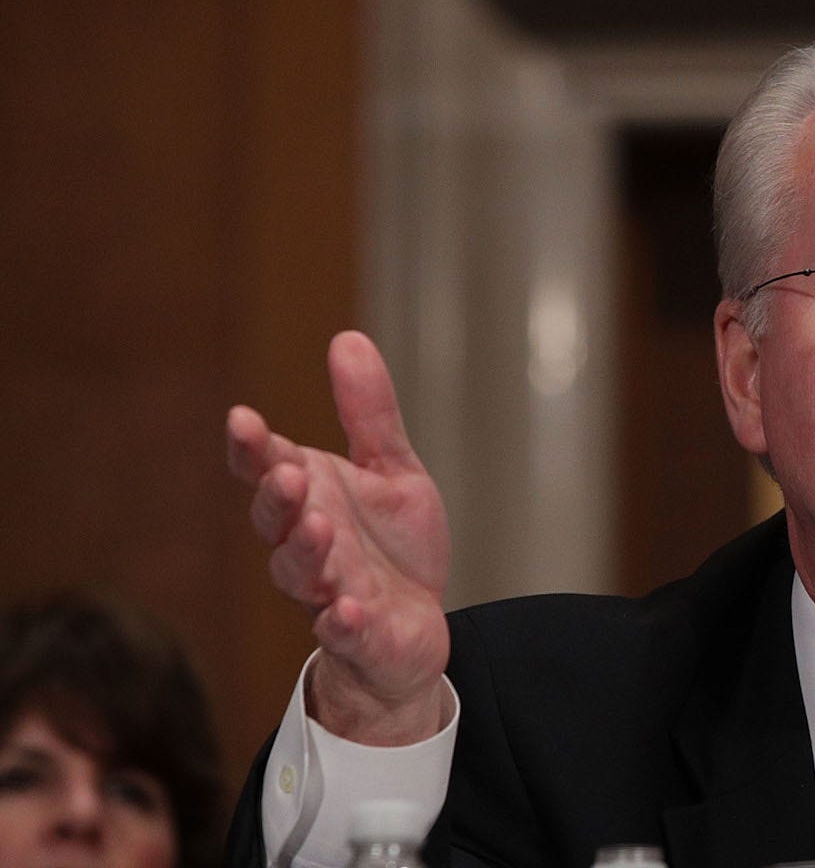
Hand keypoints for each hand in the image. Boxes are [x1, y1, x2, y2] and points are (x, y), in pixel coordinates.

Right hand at [226, 331, 450, 743]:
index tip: (243, 419)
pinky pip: (342, 631)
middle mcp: (306, 545)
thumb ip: (369, 413)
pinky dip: (343, 622)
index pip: (266, 469)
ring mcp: (327, 593)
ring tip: (317, 527)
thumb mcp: (392, 469)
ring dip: (305, 552)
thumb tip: (347, 338)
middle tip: (288, 473)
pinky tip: (348, 610)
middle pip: (274, 522)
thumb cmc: (391, 547)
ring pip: (301, 575)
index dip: (251, 448)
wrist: (413, 629)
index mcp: (309, 498)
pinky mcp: (358, 635)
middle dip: (278, 498)